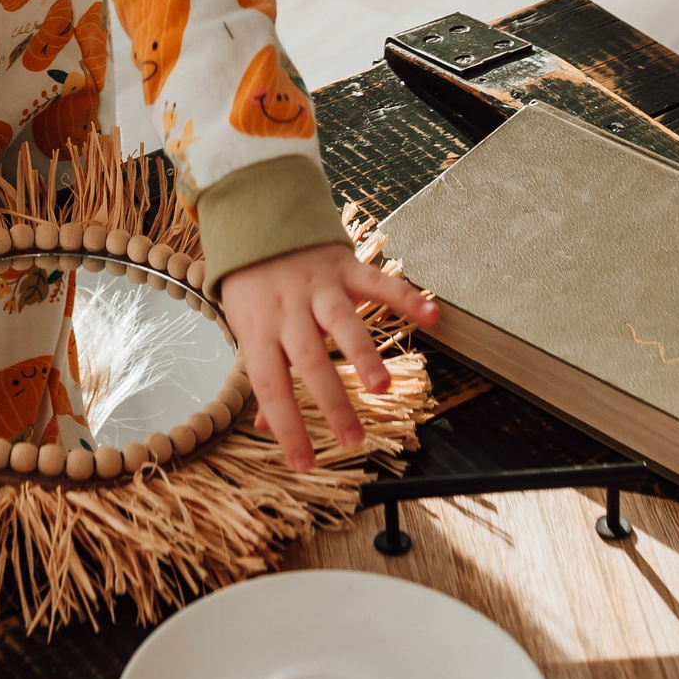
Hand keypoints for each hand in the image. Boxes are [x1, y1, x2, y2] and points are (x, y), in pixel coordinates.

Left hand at [218, 243, 434, 469]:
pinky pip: (377, 281)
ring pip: (341, 322)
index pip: (270, 386)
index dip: (285, 426)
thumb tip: (264, 427)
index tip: (304, 464)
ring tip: (381, 387)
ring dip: (362, 354)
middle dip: (332, 402)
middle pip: (309, 360)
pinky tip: (431, 315)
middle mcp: (288, 310)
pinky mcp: (344, 265)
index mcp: (259, 330)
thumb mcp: (248, 326)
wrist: (258, 215)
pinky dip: (405, 297)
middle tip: (352, 438)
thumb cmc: (254, 283)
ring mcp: (318, 286)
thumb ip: (263, 373)